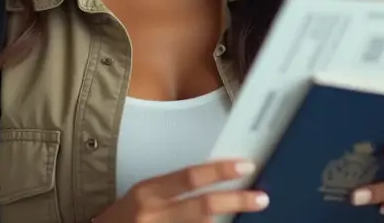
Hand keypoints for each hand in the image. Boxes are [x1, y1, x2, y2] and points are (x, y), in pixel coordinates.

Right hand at [93, 160, 268, 222]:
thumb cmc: (123, 218)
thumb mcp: (144, 196)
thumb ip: (174, 191)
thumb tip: (215, 184)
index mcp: (148, 193)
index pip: (190, 177)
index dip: (220, 171)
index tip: (245, 166)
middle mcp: (154, 215)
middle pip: (203, 207)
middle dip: (236, 201)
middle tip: (261, 198)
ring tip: (247, 217)